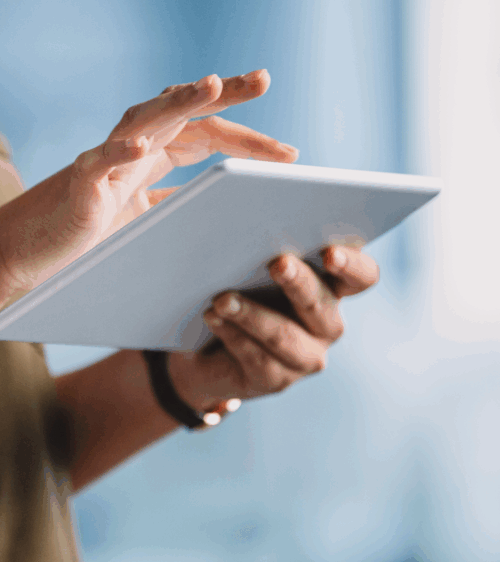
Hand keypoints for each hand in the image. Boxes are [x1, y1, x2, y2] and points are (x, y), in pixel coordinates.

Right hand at [0, 69, 297, 292]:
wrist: (24, 251)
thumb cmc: (82, 234)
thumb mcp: (143, 219)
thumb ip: (176, 205)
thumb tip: (227, 212)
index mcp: (150, 157)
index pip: (205, 135)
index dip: (247, 139)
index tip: (289, 155)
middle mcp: (130, 150)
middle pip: (183, 113)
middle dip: (224, 95)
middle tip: (263, 79)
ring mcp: (104, 162)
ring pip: (144, 121)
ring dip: (176, 101)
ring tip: (209, 85)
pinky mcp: (79, 184)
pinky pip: (98, 162)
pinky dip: (118, 152)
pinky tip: (140, 147)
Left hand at [167, 246, 380, 410]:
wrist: (200, 344)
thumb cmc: (230, 281)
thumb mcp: (244, 253)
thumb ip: (259, 228)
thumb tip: (253, 182)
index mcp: (330, 284)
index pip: (361, 275)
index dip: (352, 264)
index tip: (328, 251)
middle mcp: (326, 321)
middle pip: (325, 305)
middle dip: (300, 284)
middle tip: (276, 262)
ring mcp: (304, 356)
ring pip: (287, 337)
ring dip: (254, 315)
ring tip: (222, 297)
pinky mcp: (273, 380)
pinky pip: (257, 360)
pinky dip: (232, 335)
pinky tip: (211, 315)